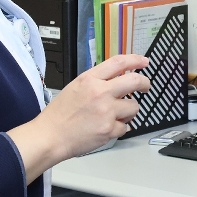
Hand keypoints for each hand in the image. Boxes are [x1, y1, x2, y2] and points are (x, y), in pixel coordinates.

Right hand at [8, 55, 150, 180]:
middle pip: (135, 81)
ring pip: (134, 106)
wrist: (50, 136)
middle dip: (144, 83)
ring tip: (115, 114)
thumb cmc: (59, 115)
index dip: (135, 60)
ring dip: (129, 110)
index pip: (119, 63)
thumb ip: (96, 82)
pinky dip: (118, 128)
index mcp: (90, 79)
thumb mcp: (75, 87)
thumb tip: (117, 79)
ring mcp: (107, 112)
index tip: (143, 62)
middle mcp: (100, 93)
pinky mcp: (110, 129)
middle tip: (145, 86)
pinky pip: (125, 127)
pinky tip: (106, 127)